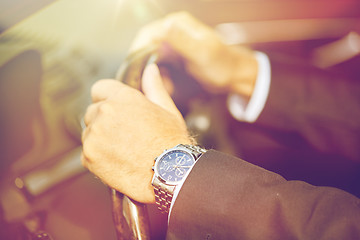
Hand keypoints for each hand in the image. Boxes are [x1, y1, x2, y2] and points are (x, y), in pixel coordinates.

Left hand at [81, 64, 192, 202]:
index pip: (99, 88)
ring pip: (89, 132)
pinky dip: (99, 157)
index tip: (116, 110)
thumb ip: (154, 87)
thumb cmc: (172, 142)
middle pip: (92, 111)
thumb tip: (150, 69)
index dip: (107, 98)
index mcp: (122, 98)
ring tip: (124, 150)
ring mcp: (94, 136)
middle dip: (104, 120)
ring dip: (100, 139)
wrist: (170, 174)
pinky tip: (118, 161)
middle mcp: (104, 113)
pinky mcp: (89, 157)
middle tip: (125, 134)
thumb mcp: (167, 110)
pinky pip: (88, 152)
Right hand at [130, 11, 257, 96]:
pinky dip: (160, 77)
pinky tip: (167, 87)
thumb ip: (183, 40)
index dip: (137, 52)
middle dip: (144, 66)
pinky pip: (159, 66)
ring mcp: (173, 43)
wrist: (234, 75)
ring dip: (152, 74)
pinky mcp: (174, 56)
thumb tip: (165, 27)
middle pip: (146, 46)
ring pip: (151, 58)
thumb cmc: (222, 64)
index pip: (147, 34)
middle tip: (145, 84)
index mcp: (177, 24)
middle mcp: (172, 31)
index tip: (134, 71)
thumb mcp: (202, 53)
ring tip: (161, 87)